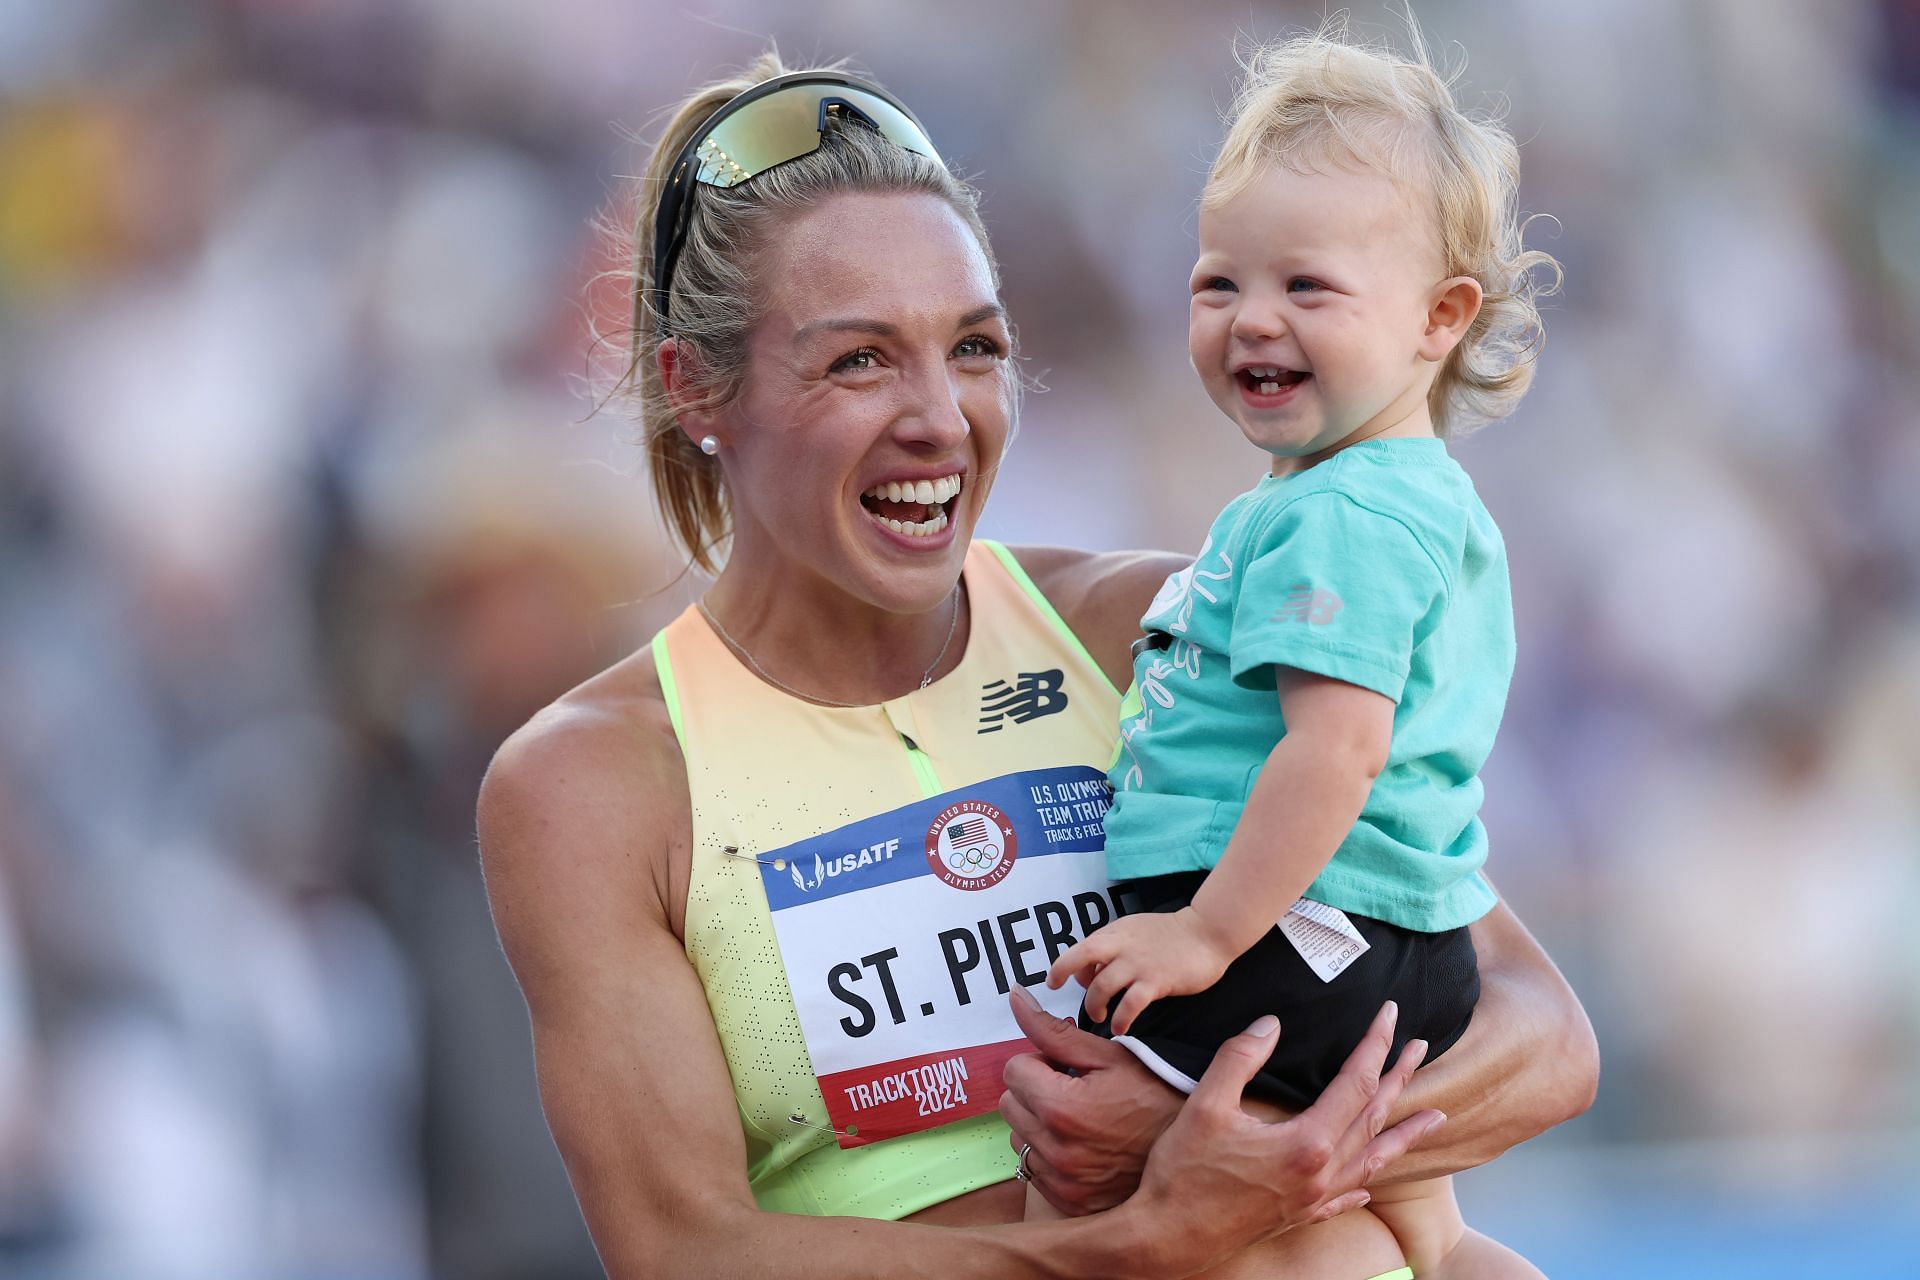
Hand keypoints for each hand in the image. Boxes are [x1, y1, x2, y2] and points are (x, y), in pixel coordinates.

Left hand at [999, 985, 1182, 1214]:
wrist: (1192, 1145)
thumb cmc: (1153, 1092)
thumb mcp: (1107, 1055)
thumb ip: (1052, 1030)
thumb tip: (1014, 997)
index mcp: (1061, 1108)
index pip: (1013, 1070)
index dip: (1040, 1061)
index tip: (1068, 1068)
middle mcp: (1056, 1150)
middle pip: (1010, 1104)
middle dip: (1035, 1090)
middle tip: (1073, 1089)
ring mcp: (1062, 1181)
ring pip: (1019, 1138)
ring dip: (1038, 1123)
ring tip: (1079, 1118)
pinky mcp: (1069, 1201)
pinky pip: (1035, 1170)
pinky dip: (1050, 1154)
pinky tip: (1082, 1144)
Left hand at [1046, 907, 1234, 1034]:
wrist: (1209, 931)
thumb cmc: (1172, 935)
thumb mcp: (1135, 930)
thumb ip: (1114, 947)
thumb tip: (1093, 971)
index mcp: (1116, 933)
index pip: (1081, 948)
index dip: (1070, 966)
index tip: (1073, 981)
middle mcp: (1122, 946)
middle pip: (1081, 956)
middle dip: (1062, 971)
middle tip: (1057, 990)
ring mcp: (1138, 964)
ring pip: (1102, 986)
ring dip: (1094, 1006)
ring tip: (1099, 1018)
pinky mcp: (1156, 981)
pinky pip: (1130, 1004)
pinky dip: (1120, 1019)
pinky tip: (1120, 1028)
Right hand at [1124, 1002, 1445, 1274]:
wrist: (1167, 1237)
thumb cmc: (1184, 1173)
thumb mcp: (1205, 1105)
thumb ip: (1240, 1058)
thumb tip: (1271, 1025)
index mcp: (1306, 1143)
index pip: (1355, 1083)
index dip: (1374, 1045)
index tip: (1388, 1014)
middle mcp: (1322, 1174)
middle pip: (1373, 1118)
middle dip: (1399, 1077)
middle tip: (1420, 1047)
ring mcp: (1314, 1199)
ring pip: (1373, 1161)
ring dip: (1404, 1134)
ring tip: (1435, 1117)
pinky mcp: (1300, 1216)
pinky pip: (1348, 1197)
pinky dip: (1367, 1182)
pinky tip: (1371, 1182)